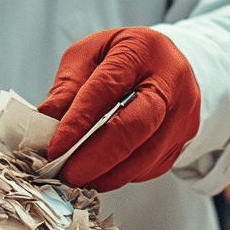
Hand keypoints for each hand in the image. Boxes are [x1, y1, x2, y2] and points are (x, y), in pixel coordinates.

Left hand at [36, 28, 200, 191]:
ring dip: (109, 173)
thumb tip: (46, 121)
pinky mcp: (183, 140)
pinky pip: (152, 166)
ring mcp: (183, 114)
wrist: (168, 62)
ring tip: (80, 178)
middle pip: (135, 126)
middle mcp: (170, 82)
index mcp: (141, 51)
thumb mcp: (90, 54)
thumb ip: (68, 86)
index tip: (55, 147)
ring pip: (146, 155)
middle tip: (68, 173)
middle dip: (97, 157)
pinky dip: (123, 175)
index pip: (107, 89)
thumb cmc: (125, 57)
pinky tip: (102, 174)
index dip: (79, 122)